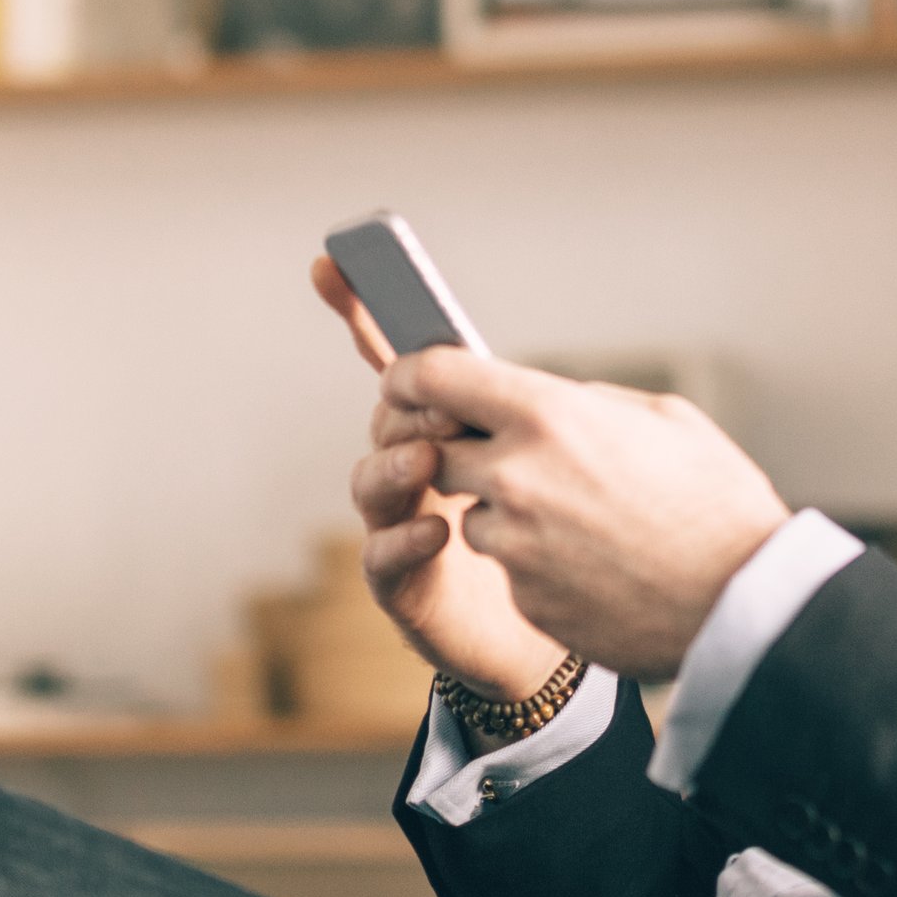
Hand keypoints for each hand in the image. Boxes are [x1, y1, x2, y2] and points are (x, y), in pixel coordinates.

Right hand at [313, 257, 565, 700]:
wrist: (563, 633)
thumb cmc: (561, 541)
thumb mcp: (560, 463)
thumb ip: (540, 418)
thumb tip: (543, 375)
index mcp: (449, 432)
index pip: (402, 366)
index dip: (363, 312)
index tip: (333, 262)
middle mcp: (414, 470)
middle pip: (386, 417)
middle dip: (403, 404)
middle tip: (439, 405)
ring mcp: (401, 526)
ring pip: (371, 481)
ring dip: (394, 463)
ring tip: (430, 459)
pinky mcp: (405, 589)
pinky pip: (383, 559)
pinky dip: (403, 539)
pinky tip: (437, 526)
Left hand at [380, 347, 793, 681]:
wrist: (744, 602)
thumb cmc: (719, 503)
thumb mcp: (666, 419)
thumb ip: (590, 401)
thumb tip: (554, 400)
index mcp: (549, 414)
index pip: (435, 377)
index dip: (411, 376)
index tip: (410, 383)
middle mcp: (516, 475)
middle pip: (436, 451)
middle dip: (463, 452)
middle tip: (508, 458)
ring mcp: (515, 544)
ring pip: (474, 517)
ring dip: (507, 514)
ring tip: (581, 522)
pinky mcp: (524, 599)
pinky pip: (510, 570)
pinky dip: (538, 566)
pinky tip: (596, 566)